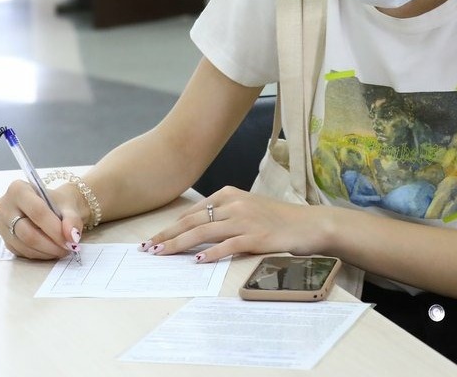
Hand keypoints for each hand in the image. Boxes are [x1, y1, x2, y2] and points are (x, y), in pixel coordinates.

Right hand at [0, 180, 85, 259]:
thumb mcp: (68, 206)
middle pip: (27, 232)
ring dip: (46, 251)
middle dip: (50, 244)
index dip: (55, 229)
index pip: (37, 212)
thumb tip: (72, 236)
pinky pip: (21, 252)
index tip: (71, 240)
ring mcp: (1, 224)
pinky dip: (39, 254)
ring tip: (62, 249)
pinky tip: (51, 250)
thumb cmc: (57, 202)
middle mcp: (4, 205)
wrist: (52, 207)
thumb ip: (72, 220)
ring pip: (24, 245)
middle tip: (68, 248)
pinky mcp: (4, 239)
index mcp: (18, 189)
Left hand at [137, 187, 329, 262]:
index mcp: (229, 194)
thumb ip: (222, 214)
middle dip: (167, 235)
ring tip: (162, 254)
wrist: (308, 224)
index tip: (154, 239)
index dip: (170, 226)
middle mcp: (234, 204)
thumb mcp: (247, 208)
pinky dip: (212, 253)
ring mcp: (245, 220)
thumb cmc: (276, 219)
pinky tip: (198, 261)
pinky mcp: (257, 237)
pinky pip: (228, 245)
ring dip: (180, 244)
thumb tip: (194, 230)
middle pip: (192, 222)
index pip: (192, 212)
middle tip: (148, 248)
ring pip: (204, 233)